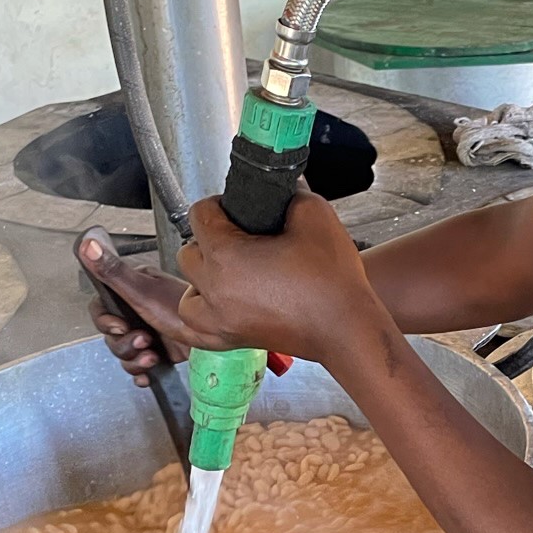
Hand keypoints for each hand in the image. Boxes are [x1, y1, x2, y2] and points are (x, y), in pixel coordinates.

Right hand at [79, 239, 192, 386]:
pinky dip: (141, 372)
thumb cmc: (181, 309)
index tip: (119, 326)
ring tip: (153, 355)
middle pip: (111, 336)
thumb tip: (89, 245)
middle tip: (144, 341)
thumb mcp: (142, 290)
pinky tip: (150, 372)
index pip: (100, 309)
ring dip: (135, 360)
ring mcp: (148, 331)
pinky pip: (138, 366)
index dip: (105, 322)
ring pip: (124, 353)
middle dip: (125, 344)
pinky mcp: (159, 350)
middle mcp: (138, 312)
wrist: (214, 334)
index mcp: (131, 292)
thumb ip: (112, 271)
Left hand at [175, 188, 376, 362]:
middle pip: (188, 253)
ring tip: (226, 272)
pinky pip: (194, 332)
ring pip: (187, 294)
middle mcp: (214, 289)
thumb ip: (290, 194)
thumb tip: (279, 192)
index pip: (200, 215)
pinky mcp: (231, 339)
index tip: (236, 208)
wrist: (346, 327)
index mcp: (226, 256)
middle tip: (238, 237)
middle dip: (208, 239)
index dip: (219, 204)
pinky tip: (213, 306)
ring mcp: (220, 319)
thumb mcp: (315, 214)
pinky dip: (199, 318)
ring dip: (201, 279)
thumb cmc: (331, 280)